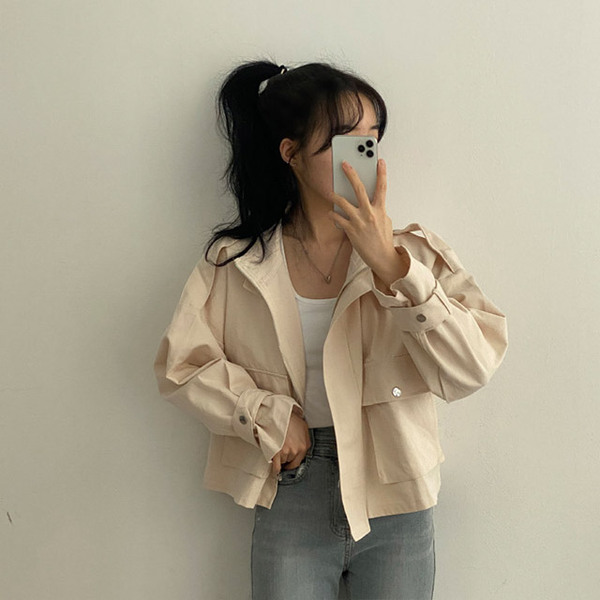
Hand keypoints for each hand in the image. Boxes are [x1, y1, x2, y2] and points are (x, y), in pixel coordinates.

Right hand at [271, 408, 310, 475]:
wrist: (279, 414)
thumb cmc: (290, 419)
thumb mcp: (304, 428)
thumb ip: (305, 440)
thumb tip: (303, 447)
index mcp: (305, 446)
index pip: (299, 460)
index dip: (293, 460)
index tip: (290, 462)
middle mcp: (297, 451)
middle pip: (290, 461)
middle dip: (286, 457)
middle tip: (282, 448)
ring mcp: (286, 452)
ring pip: (282, 461)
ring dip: (280, 457)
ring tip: (278, 446)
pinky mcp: (277, 452)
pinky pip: (276, 466)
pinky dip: (276, 468)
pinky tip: (275, 469)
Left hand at [329, 159, 408, 289]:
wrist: (381, 257)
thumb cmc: (383, 239)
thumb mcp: (385, 220)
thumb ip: (377, 209)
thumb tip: (367, 201)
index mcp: (380, 209)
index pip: (382, 187)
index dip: (381, 173)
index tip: (379, 161)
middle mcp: (369, 213)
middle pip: (359, 189)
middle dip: (351, 175)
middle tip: (344, 165)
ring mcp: (359, 221)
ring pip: (343, 203)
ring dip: (335, 196)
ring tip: (330, 192)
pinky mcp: (350, 230)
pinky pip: (338, 219)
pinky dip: (333, 215)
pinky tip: (330, 213)